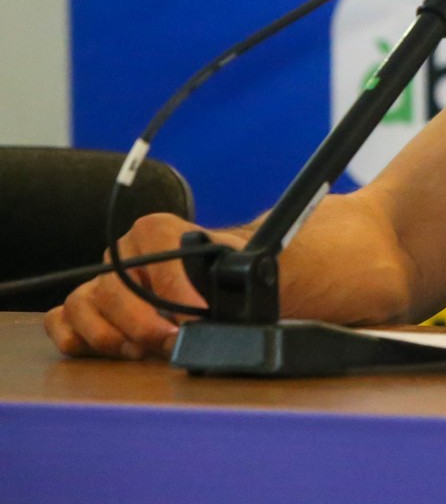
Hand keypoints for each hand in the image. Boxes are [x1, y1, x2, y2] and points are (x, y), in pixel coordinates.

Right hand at [44, 214, 243, 359]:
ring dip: (109, 336)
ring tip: (142, 351)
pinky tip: (110, 351)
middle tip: (171, 344)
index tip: (195, 317)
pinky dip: (78, 340)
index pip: (157, 260)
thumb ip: (246, 271)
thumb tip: (247, 284)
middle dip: (144, 325)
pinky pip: (61, 322)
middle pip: (113, 289)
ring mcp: (101, 281)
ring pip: (82, 306)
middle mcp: (122, 253)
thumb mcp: (246, 266)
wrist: (219, 282)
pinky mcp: (86, 309)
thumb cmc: (232, 273)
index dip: (176, 294)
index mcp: (158, 230)